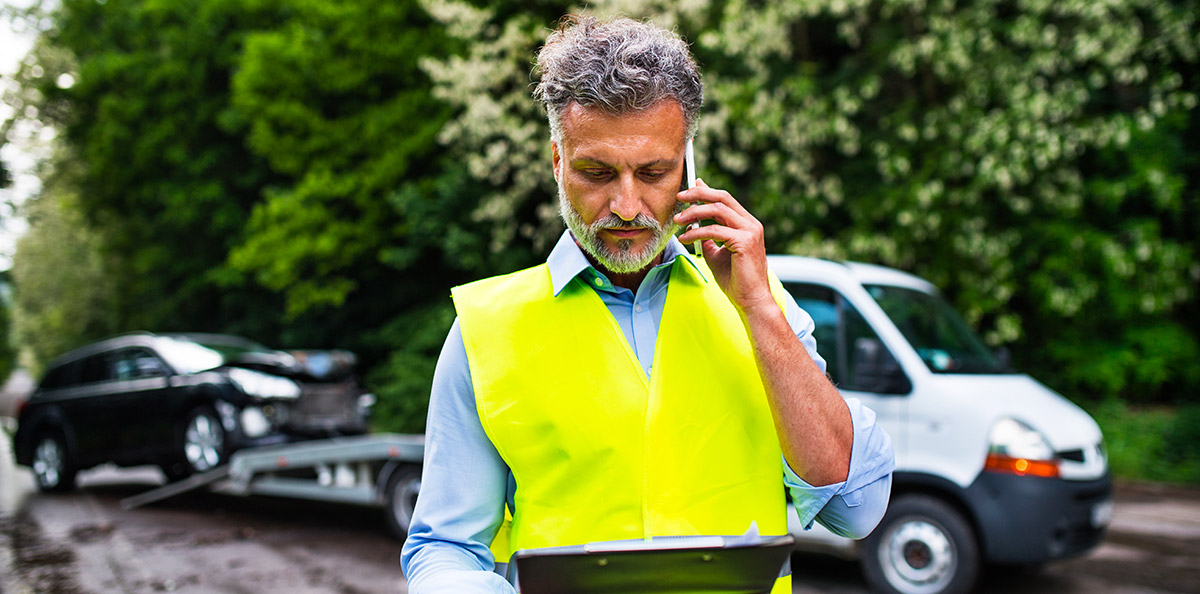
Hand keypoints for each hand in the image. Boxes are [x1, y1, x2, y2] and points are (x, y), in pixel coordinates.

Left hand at [674, 179, 774, 314]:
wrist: (751, 300)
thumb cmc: (736, 280)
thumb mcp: (717, 254)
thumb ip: (707, 238)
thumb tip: (692, 225)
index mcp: (747, 224)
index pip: (725, 199)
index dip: (706, 191)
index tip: (688, 190)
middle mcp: (751, 224)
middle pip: (722, 198)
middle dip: (698, 194)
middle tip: (679, 197)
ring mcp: (750, 231)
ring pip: (718, 210)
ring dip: (694, 212)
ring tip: (677, 220)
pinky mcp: (744, 242)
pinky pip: (715, 231)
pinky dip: (697, 232)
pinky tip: (685, 238)